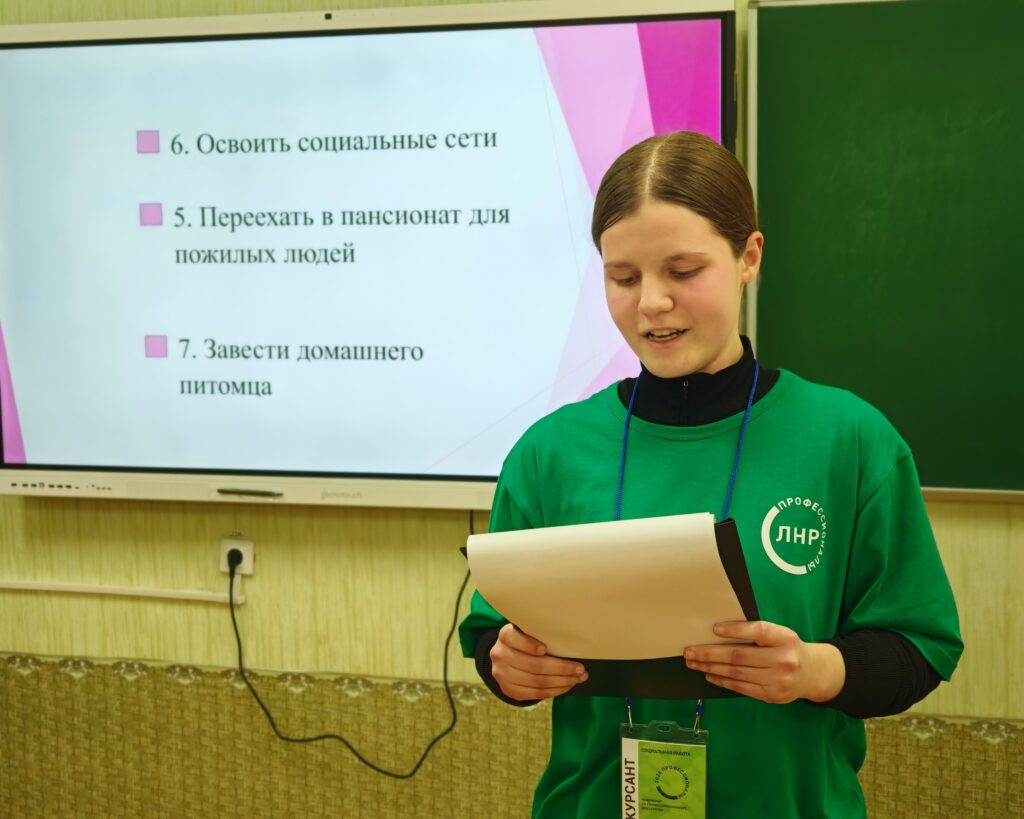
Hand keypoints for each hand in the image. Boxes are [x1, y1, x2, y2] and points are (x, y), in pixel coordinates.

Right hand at [489, 623, 587, 700]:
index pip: (514, 638)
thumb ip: (542, 635)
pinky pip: (534, 693)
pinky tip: (565, 687)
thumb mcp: (528, 632)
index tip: (545, 649)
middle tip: (580, 669)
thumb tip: (572, 645)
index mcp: (505, 636)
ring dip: (561, 682)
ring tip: (577, 679)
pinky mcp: (508, 689)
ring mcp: (501, 674)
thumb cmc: (526, 640)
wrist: (507, 656)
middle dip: (560, 668)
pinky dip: (553, 691)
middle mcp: (500, 654)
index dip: (529, 645)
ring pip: (536, 682)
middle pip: (532, 665)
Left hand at [683, 621, 844, 704]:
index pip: (759, 631)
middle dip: (710, 653)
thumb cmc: (788, 648)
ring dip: (710, 667)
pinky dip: (722, 680)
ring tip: (693, 662)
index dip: (736, 630)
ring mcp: (778, 681)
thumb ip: (758, 633)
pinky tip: (709, 673)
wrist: (813, 673)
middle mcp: (783, 660)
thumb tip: (719, 631)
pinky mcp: (771, 696)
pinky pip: (741, 687)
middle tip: (689, 651)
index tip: (714, 628)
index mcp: (785, 639)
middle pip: (740, 656)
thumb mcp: (780, 634)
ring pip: (736, 673)